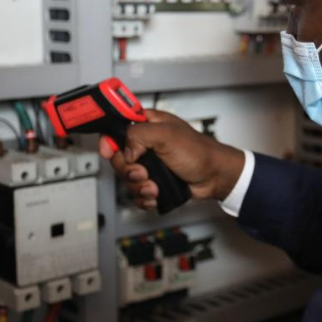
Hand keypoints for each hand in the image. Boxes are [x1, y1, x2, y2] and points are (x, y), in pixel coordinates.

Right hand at [99, 110, 244, 210]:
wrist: (214, 177)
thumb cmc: (198, 152)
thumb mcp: (167, 135)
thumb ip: (139, 135)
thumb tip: (125, 151)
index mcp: (147, 124)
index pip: (117, 125)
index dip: (108, 138)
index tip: (108, 150)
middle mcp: (145, 143)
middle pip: (117, 157)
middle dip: (128, 170)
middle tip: (143, 172)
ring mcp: (149, 163)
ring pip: (126, 178)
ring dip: (139, 187)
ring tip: (154, 187)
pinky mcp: (153, 181)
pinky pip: (136, 192)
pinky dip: (144, 197)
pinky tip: (156, 195)